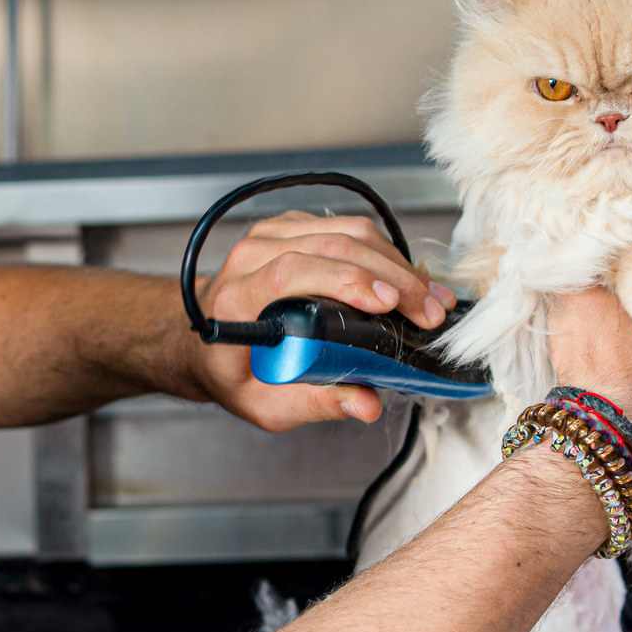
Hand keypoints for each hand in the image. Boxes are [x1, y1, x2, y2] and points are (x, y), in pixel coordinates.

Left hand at [184, 212, 456, 431]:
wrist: (201, 339)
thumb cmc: (230, 370)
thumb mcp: (263, 404)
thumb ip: (314, 404)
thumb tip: (366, 404)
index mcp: (237, 298)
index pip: (290, 272)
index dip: (344, 281)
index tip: (387, 303)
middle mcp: (251, 256)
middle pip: (331, 246)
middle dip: (392, 278)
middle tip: (429, 313)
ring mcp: (271, 235)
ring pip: (347, 230)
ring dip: (397, 263)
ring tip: (430, 297)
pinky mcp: (292, 227)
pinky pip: (347, 228)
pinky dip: (384, 253)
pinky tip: (407, 281)